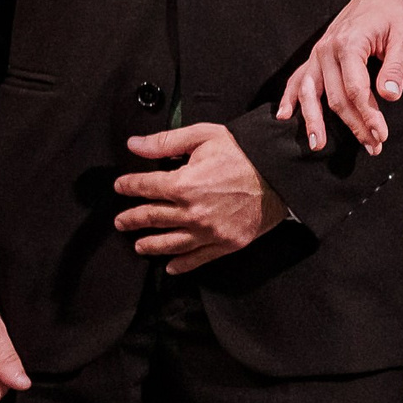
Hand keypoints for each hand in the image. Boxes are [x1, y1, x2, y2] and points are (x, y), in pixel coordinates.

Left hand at [114, 124, 288, 274]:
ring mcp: (209, 231)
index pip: (145, 187)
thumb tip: (133, 145)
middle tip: (121, 221)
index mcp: (184, 184)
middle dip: (132, 219)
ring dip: (150, 244)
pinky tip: (170, 267)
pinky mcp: (226, 243)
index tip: (121, 186)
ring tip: (139, 245)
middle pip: (151, 217)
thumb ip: (166, 142)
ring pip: (169, 243)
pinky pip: (198, 259)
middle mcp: (192, 212)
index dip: (129, 186)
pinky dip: (181, 265)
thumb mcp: (204, 136)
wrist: (281, 173)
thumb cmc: (244, 152)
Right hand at [276, 0, 402, 153]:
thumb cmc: (395, 15)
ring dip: (314, 120)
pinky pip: (297, 78)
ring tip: (317, 144)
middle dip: (353, 125)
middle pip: (335, 98)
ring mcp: (317, 52)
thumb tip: (390, 97)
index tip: (381, 136)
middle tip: (371, 147)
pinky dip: (289, 97)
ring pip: (310, 92)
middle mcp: (327, 50)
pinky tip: (284, 115)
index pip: (356, 91)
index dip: (368, 117)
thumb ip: (395, 68)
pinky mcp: (316, 55)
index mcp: (349, 45)